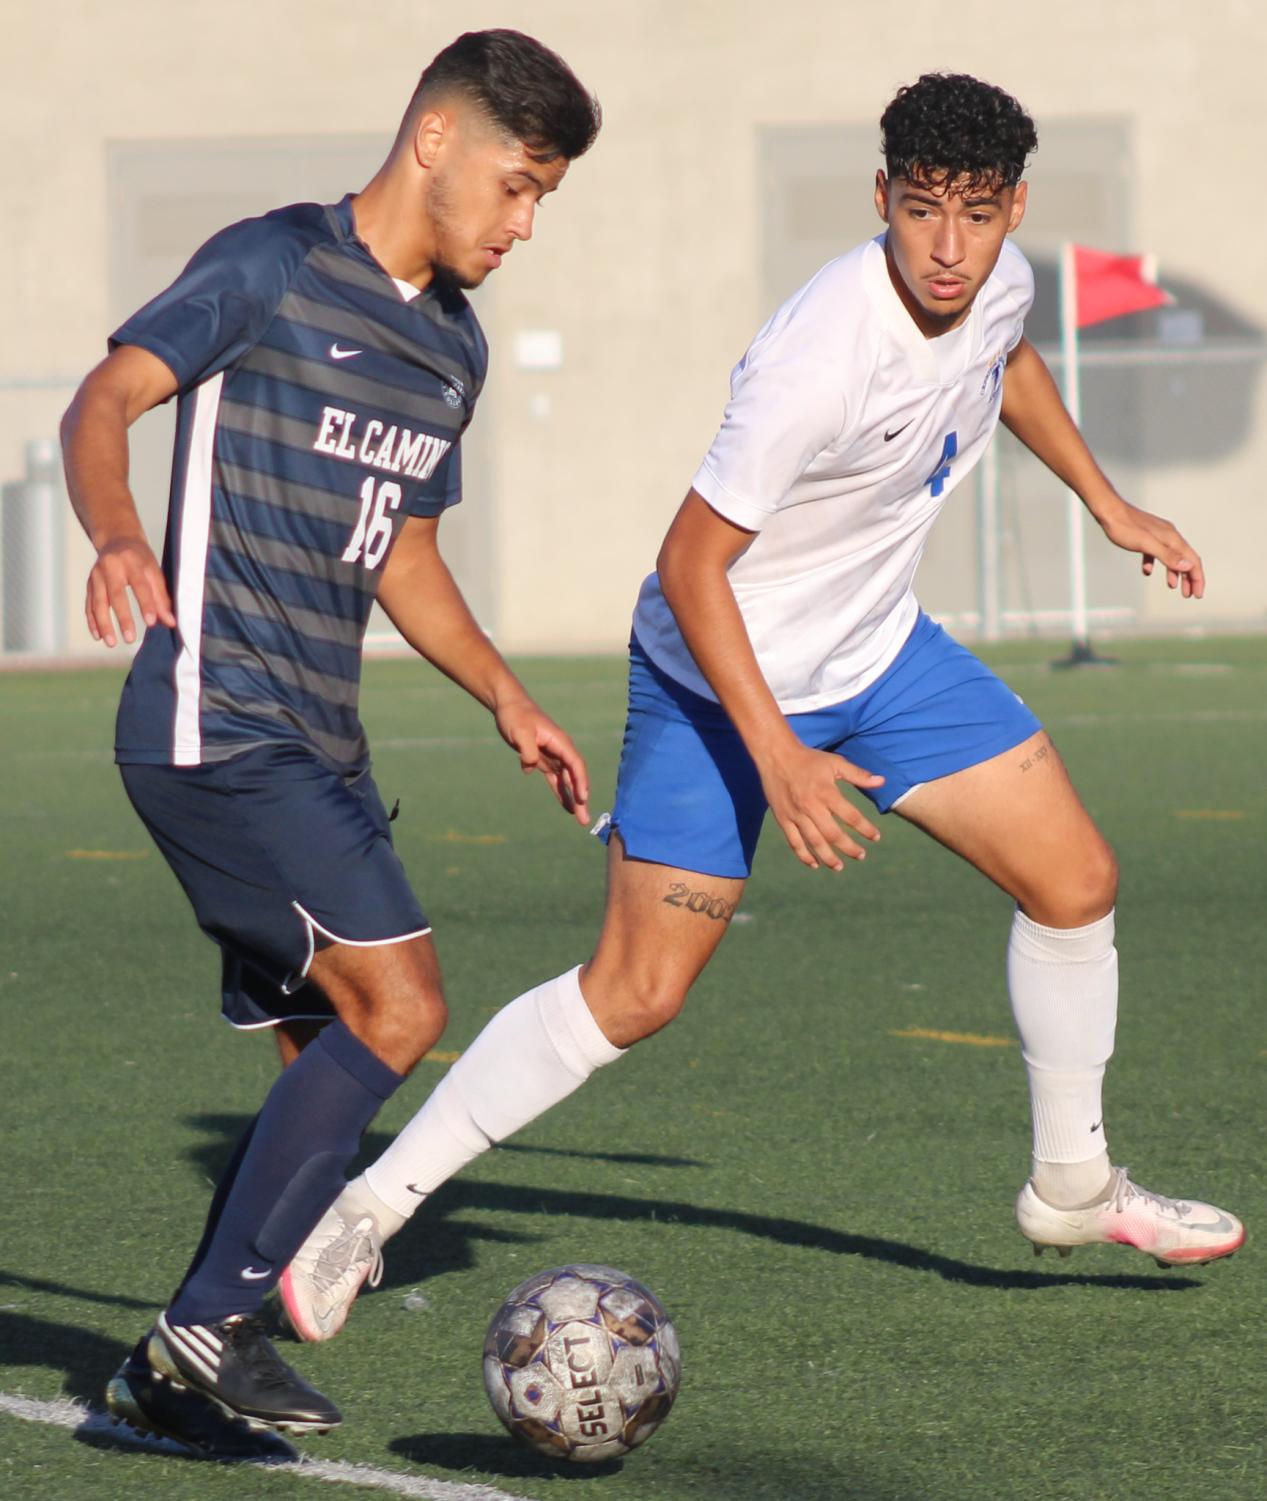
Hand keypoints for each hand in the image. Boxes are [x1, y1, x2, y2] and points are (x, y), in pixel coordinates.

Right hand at [86, 536, 175, 645]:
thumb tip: (170, 622)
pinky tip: (97, 635)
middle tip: (130, 638)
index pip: (140, 585)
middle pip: (116, 595)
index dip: (146, 604)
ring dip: (104, 624)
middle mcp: (110, 567)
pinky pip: (89, 604)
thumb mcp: (154, 572)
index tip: (152, 622)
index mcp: (131, 561)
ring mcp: (96, 575)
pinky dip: (92, 621)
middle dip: (123, 618)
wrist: (117, 540)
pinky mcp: (88, 584)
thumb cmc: (140, 559)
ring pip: (98, 602)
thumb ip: (161, 597)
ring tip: (111, 643)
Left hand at [495, 697, 590, 824]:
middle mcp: (560, 750)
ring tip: (581, 819)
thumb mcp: (519, 732)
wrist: (509, 706)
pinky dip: (561, 793)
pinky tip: (567, 807)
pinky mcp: (543, 760)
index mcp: (559, 741)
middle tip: (585, 820)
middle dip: (581, 798)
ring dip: (574, 799)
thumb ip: (527, 751)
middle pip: (574, 777)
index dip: (580, 781)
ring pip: (567, 781)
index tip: (583, 798)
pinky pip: (555, 780)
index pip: (574, 764)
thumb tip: (530, 768)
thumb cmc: (515, 716)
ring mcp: (553, 756)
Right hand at [757, 738, 883, 870]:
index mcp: (826, 793)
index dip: (865, 829)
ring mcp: (795, 815)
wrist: (776, 756)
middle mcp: (811, 807)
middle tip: (861, 855)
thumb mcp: (835, 762)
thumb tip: (882, 781)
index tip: (875, 837)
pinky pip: (794, 842)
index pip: (851, 817)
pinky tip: (814, 864)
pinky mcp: (783, 819)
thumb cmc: (809, 759)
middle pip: (833, 835)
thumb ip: (858, 775)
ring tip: (839, 866)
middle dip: (849, 848)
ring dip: (828, 857)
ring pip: (814, 842)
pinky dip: (804, 855)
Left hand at [1098, 500, 1204, 598]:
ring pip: (1171, 557)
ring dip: (1174, 573)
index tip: (1198, 594)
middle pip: (1185, 559)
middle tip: (1189, 595)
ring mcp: (1157, 536)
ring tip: (1172, 586)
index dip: (1197, 578)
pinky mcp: (1145, 537)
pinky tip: (1147, 571)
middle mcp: (1168, 536)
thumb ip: (1167, 556)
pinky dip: (1154, 564)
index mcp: (1172, 539)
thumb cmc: (1125, 527)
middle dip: (1189, 578)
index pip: (1192, 561)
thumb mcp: (1147, 544)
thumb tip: (1187, 567)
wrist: (1108, 512)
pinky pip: (1154, 553)